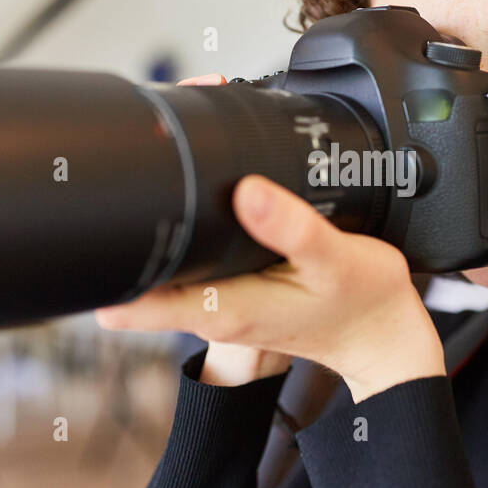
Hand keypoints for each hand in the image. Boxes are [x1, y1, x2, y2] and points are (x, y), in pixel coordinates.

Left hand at [95, 75, 445, 401]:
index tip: (104, 220)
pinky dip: (196, 216)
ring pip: (168, 253)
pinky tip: (214, 186)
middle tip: (157, 156)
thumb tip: (247, 191)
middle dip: (137, 213)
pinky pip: (197, 249)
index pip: (130, 301)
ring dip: (167, 209)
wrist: (383, 332)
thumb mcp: (335, 260)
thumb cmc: (363, 305)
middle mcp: (209, 307)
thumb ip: (291, 228)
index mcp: (221, 308)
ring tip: (186, 156)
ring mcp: (217, 296)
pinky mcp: (232, 283)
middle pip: (141, 265)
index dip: (107, 263)